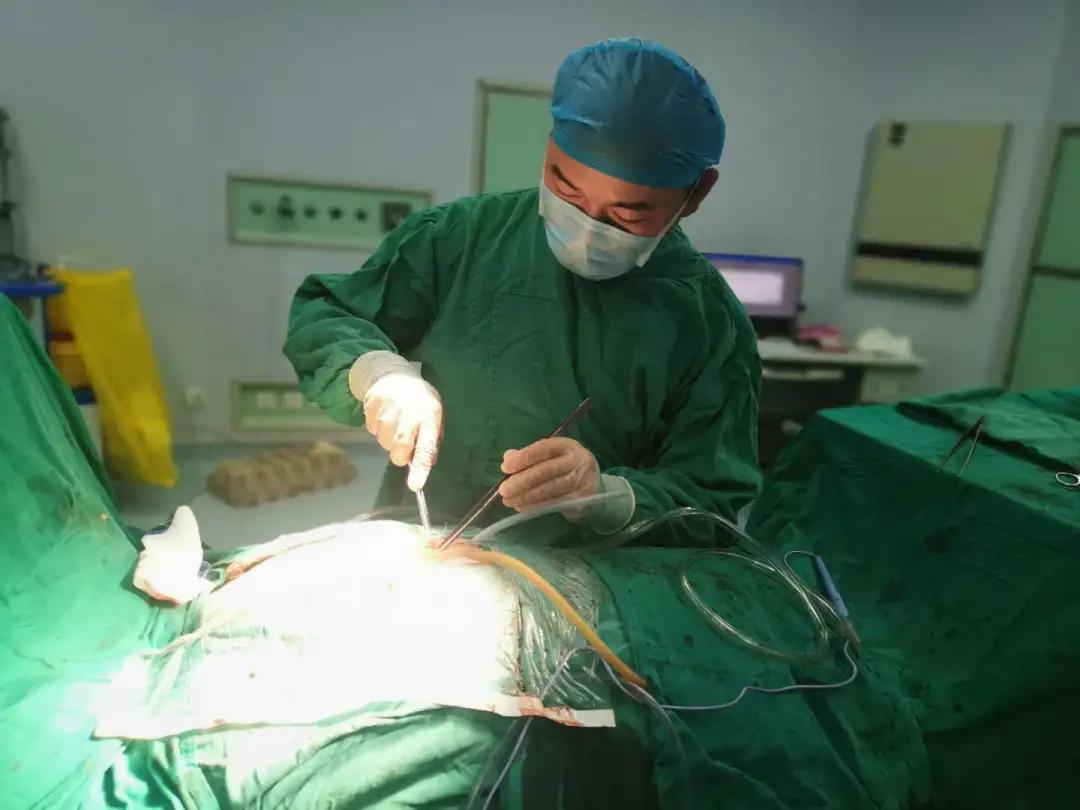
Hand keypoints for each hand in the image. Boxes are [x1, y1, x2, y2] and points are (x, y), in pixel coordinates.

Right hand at [362, 373, 442, 490]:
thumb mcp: (434, 415)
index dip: (420, 469)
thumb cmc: (418, 400)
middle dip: (400, 455)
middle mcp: (408, 415)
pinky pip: (372, 431)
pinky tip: (385, 415)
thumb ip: (432, 439)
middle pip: (399, 452)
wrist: (393, 374)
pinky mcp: (372, 408)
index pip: (425, 448)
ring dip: (389, 440)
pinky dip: (378, 428)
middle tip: (404, 442)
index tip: (415, 486)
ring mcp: (388, 411)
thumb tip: (428, 463)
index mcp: (429, 417)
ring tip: (395, 422)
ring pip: (384, 444)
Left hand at [499, 437, 599, 510]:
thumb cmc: (566, 469)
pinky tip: (523, 508)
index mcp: (566, 445)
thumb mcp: (551, 457)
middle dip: (521, 481)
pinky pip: (555, 503)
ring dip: (526, 497)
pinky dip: (537, 507)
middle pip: (545, 471)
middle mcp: (577, 460)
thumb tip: (508, 458)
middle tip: (503, 490)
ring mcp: (582, 480)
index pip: (543, 449)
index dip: (523, 457)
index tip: (505, 468)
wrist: (595, 486)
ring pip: (549, 489)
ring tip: (509, 501)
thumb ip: (529, 456)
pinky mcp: (583, 498)